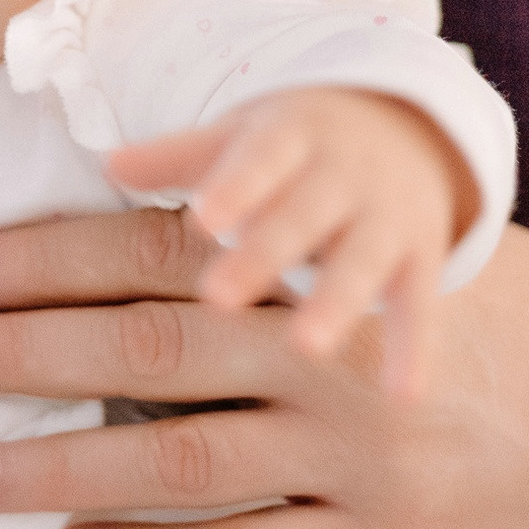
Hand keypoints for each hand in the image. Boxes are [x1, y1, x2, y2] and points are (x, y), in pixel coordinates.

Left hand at [0, 216, 528, 528]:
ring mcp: (347, 458)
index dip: (43, 259)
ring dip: (56, 468)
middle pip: (140, 348)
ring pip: (174, 462)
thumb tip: (121, 172)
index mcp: (317, 268)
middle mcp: (322, 358)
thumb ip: (259, 215)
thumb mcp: (382, 234)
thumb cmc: (478, 303)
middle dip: (15, 351)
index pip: (151, 251)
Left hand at [105, 87, 473, 398]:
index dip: (235, 187)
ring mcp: (385, 223)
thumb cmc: (292, 148)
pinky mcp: (419, 265)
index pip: (260, 159)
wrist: (408, 130)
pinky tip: (403, 398)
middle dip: (265, 255)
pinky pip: (419, 310)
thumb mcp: (244, 136)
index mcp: (289, 138)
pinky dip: (415, 352)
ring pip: (360, 265)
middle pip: (302, 218)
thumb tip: (109, 163)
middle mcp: (341, 178)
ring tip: (306, 347)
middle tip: (219, 296)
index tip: (203, 218)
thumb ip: (181, 158)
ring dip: (334, 304)